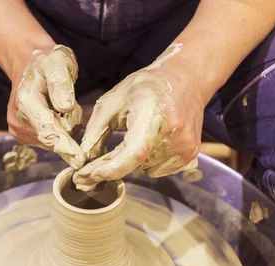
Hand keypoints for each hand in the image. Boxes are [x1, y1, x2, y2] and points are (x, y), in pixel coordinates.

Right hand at [7, 45, 84, 168]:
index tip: (78, 160)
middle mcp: (18, 121)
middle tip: (64, 100)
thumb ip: (62, 83)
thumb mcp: (59, 62)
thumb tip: (66, 107)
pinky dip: (58, 129)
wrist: (29, 66)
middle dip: (69, 123)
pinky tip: (52, 113)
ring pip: (56, 141)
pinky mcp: (23, 137)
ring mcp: (19, 132)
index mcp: (26, 101)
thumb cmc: (48, 62)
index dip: (65, 145)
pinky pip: (52, 141)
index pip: (48, 129)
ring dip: (64, 125)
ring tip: (56, 105)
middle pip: (56, 137)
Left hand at [72, 45, 201, 190]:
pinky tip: (151, 140)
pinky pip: (158, 169)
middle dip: (111, 165)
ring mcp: (185, 146)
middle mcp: (173, 132)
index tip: (84, 177)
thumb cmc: (147, 87)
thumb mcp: (113, 101)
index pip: (131, 154)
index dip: (107, 170)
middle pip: (134, 164)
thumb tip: (84, 160)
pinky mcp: (190, 154)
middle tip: (96, 160)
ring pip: (144, 169)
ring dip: (133, 160)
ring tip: (136, 135)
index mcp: (153, 113)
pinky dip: (148, 160)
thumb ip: (96, 132)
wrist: (187, 79)